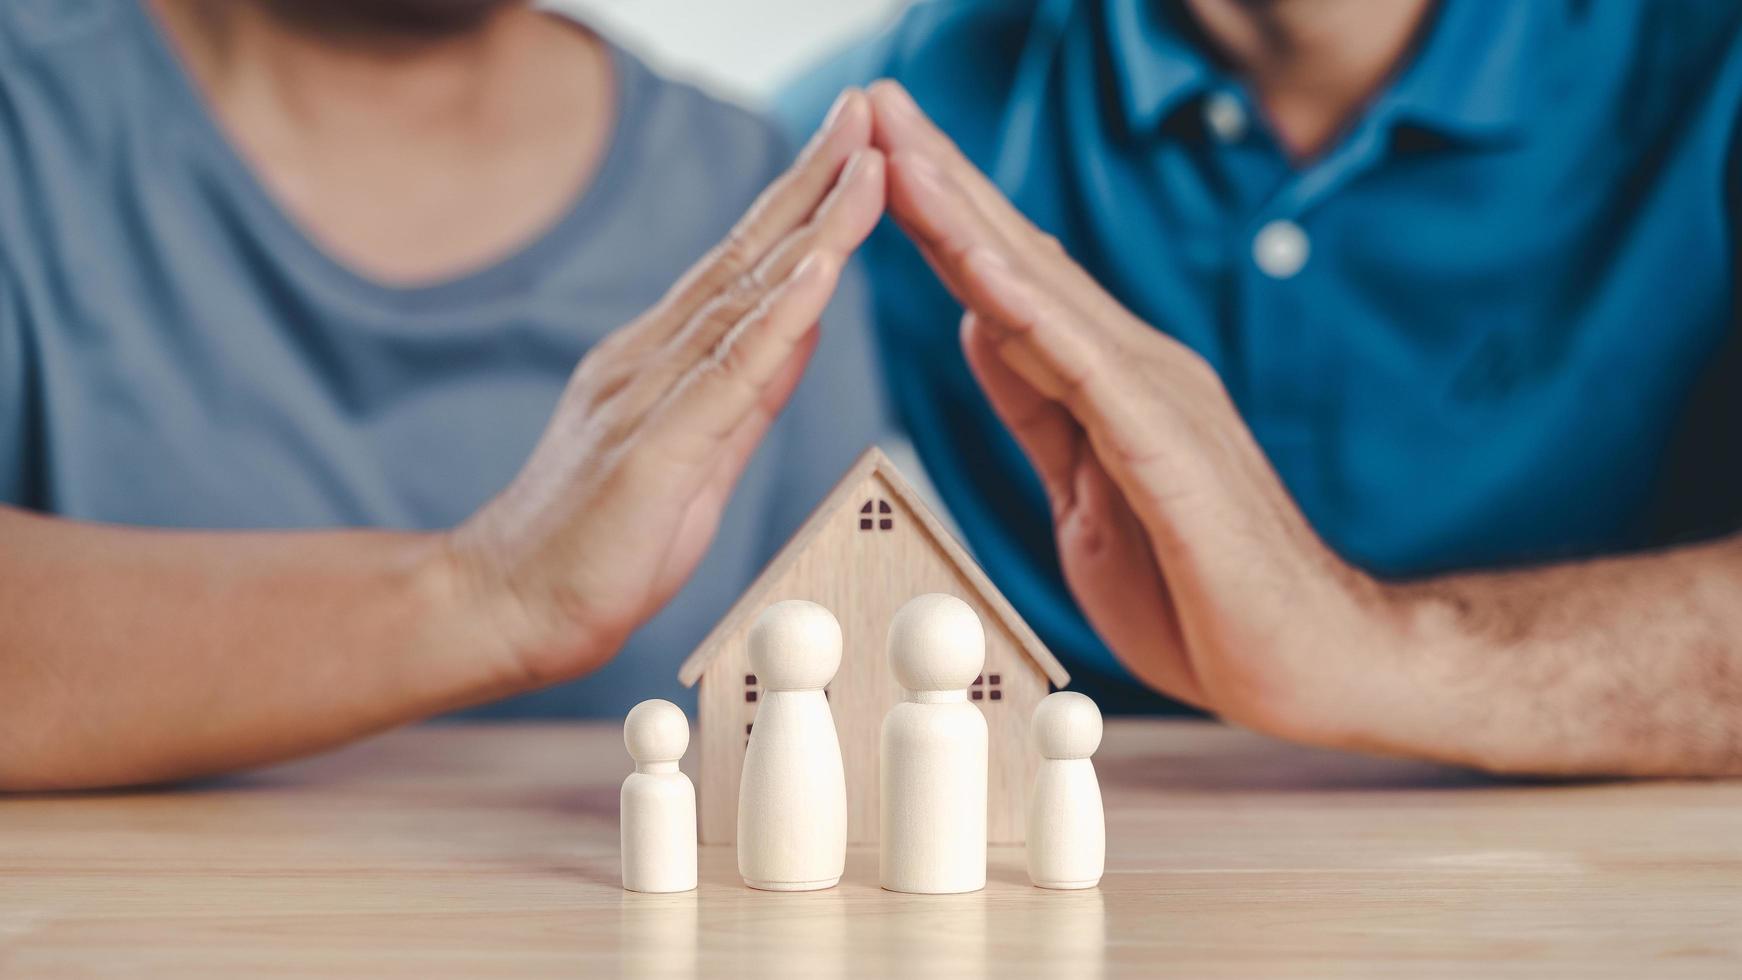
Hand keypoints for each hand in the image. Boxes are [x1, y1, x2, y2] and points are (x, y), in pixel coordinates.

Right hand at [449, 91, 885, 687]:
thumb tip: (802, 326)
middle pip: (746, 256)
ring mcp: (647, 396)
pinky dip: (779, 316)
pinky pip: (729, 372)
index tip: (853, 148)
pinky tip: (820, 268)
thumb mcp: (698, 456)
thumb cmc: (598, 544)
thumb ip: (747, 390)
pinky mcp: (652, 450)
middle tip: (864, 110)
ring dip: (812, 225)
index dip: (801, 204)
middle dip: (813, 180)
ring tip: (865, 162)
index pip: (744, 267)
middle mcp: (650, 358)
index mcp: (661, 360)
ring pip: (744, 296)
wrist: (504, 606)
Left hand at [868, 81, 1406, 745]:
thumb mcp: (1082, 491)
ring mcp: (1154, 396)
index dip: (940, 213)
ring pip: (1041, 292)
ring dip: (965, 217)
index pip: (1006, 282)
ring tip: (901, 149)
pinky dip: (1029, 312)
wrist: (1307, 662)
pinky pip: (1085, 369)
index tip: (878, 148)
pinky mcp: (1169, 446)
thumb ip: (1038, 406)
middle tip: (876, 98)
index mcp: (1106, 379)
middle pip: (1017, 258)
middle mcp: (1131, 364)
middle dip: (942, 176)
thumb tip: (983, 324)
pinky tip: (977, 267)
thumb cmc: (1198, 589)